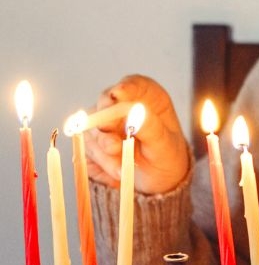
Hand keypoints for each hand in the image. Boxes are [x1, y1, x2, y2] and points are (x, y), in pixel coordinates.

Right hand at [82, 75, 190, 194]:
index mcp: (146, 98)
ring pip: (91, 130)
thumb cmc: (166, 156)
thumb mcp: (165, 145)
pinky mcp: (91, 142)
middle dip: (105, 123)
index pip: (134, 85)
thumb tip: (136, 112)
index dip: (125, 88)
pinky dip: (100, 163)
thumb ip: (152, 128)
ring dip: (105, 152)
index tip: (119, 94)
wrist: (158, 179)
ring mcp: (104, 122)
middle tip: (113, 144)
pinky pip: (86, 150)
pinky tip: (117, 171)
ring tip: (124, 168)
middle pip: (104, 104)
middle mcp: (122, 106)